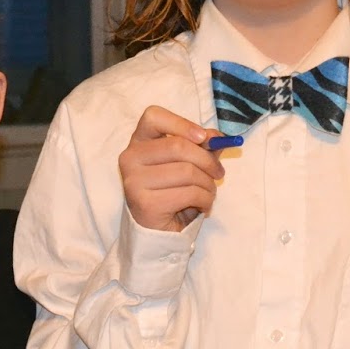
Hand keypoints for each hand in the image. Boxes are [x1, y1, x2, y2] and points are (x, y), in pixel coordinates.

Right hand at [118, 106, 223, 232]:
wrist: (159, 231)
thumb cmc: (173, 191)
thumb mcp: (187, 163)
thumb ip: (201, 146)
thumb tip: (217, 137)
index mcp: (139, 142)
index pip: (153, 117)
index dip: (181, 124)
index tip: (203, 138)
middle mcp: (130, 158)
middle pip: (178, 146)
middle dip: (208, 160)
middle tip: (219, 173)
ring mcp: (134, 181)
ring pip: (187, 172)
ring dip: (209, 184)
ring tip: (208, 193)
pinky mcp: (145, 203)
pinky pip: (189, 193)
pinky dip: (205, 200)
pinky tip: (202, 206)